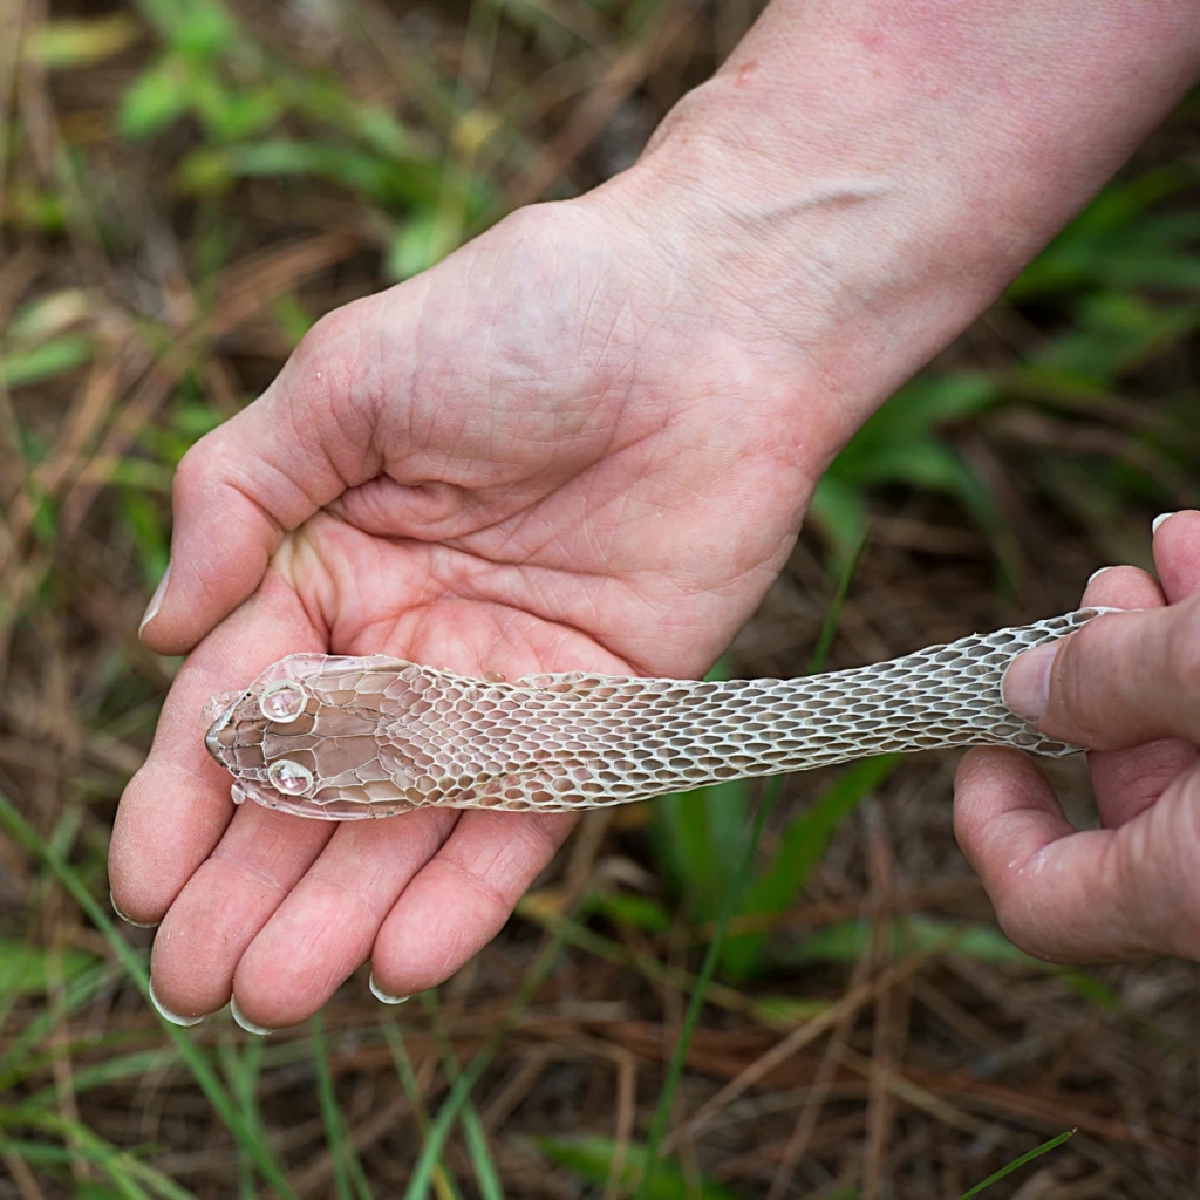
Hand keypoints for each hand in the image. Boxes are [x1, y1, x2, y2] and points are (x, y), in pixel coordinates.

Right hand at [108, 183, 847, 1028]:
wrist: (709, 321)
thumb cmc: (524, 317)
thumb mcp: (347, 378)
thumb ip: (238, 497)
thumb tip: (153, 633)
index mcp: (335, 558)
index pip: (241, 698)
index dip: (188, 791)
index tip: (144, 880)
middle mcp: (413, 634)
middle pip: (320, 783)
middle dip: (252, 882)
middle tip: (197, 983)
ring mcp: (507, 681)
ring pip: (414, 818)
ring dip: (345, 909)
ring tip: (279, 999)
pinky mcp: (605, 707)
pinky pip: (532, 812)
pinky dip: (471, 886)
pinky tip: (404, 960)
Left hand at [956, 510, 1199, 961]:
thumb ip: (1118, 681)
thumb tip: (1026, 687)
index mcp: (1188, 885)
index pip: (1042, 901)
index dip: (988, 819)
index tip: (984, 733)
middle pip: (1128, 795)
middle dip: (1098, 683)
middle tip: (1095, 603)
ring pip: (1195, 740)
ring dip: (1165, 644)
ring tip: (1156, 561)